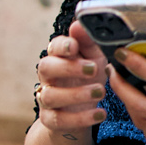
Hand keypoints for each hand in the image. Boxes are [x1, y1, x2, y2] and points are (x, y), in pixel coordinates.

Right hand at [35, 21, 108, 136]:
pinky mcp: (50, 119)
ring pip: (51, 95)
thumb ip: (89, 43)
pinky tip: (100, 113)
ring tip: (100, 92)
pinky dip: (81, 118)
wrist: (80, 112)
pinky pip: (59, 120)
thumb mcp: (94, 59)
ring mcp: (46, 98)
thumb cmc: (87, 79)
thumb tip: (79, 24)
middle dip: (68, 67)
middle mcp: (47, 76)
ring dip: (76, 94)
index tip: (75, 46)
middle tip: (93, 69)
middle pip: (45, 67)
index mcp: (57, 57)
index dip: (62, 45)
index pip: (54, 47)